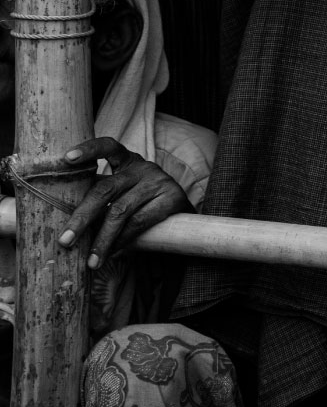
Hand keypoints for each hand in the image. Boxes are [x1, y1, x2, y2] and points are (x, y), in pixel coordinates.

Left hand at [56, 137, 189, 267]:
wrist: (184, 214)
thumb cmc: (142, 202)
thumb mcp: (122, 191)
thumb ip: (99, 196)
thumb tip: (62, 218)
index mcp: (126, 160)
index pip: (108, 147)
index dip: (88, 149)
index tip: (67, 158)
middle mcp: (142, 167)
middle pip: (105, 189)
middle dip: (82, 216)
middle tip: (65, 240)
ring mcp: (158, 181)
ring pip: (120, 211)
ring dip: (102, 238)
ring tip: (92, 259)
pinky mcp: (172, 198)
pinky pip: (140, 222)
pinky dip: (122, 240)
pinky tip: (113, 253)